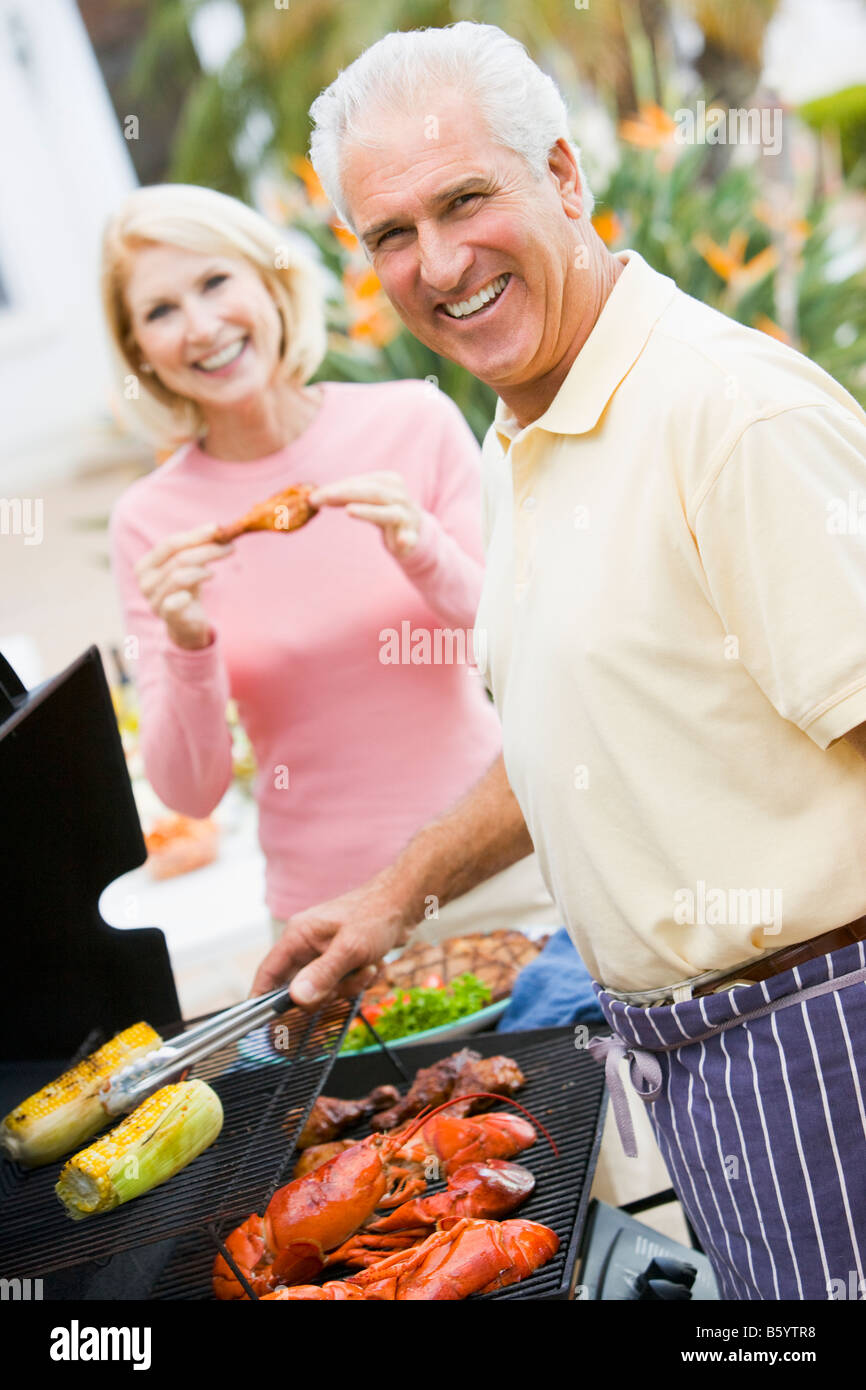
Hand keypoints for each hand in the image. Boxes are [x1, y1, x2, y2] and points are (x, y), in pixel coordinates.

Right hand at [135, 523, 232, 650]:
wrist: (186, 623)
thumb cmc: (187, 588)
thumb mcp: (190, 565)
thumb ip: (198, 547)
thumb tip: (219, 529)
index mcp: (145, 565)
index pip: (169, 544)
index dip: (194, 535)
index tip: (217, 529)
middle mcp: (145, 582)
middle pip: (178, 558)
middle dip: (206, 550)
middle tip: (229, 546)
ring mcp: (154, 600)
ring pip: (179, 576)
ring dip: (203, 569)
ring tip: (214, 572)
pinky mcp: (167, 617)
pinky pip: (175, 602)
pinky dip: (188, 594)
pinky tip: (198, 591)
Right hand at [251, 878, 410, 1007]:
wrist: (405, 903)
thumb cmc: (376, 916)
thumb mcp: (350, 949)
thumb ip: (323, 974)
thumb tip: (297, 999)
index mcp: (298, 936)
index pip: (268, 972)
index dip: (262, 998)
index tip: (261, 1024)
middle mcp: (306, 945)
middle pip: (301, 989)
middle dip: (329, 991)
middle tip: (349, 979)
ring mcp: (324, 953)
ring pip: (326, 989)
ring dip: (351, 985)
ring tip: (369, 965)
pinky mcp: (341, 960)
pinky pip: (343, 984)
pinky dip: (361, 980)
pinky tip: (375, 963)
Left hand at [310, 471, 422, 557]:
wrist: (414, 533)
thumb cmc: (383, 513)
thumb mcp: (365, 501)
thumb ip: (345, 497)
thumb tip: (313, 497)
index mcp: (389, 481)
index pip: (359, 481)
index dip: (336, 487)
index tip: (314, 496)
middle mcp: (400, 495)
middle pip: (372, 492)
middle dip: (344, 494)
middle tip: (321, 499)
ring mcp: (408, 516)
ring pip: (390, 512)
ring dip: (370, 512)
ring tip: (349, 511)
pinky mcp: (412, 537)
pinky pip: (410, 537)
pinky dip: (406, 538)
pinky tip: (401, 541)